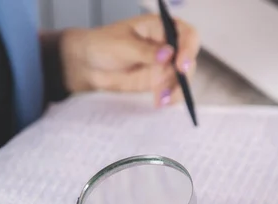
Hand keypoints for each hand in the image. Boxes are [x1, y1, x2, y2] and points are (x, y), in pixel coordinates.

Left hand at [61, 14, 199, 106]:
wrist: (88, 64)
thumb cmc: (102, 45)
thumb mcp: (122, 45)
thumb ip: (144, 51)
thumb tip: (168, 54)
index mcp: (160, 27)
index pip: (185, 34)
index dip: (189, 48)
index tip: (181, 64)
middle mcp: (166, 45)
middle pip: (188, 58)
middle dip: (184, 73)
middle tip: (175, 85)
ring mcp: (163, 64)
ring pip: (182, 77)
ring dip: (176, 89)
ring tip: (162, 99)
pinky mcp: (157, 80)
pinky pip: (171, 89)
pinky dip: (169, 97)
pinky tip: (160, 103)